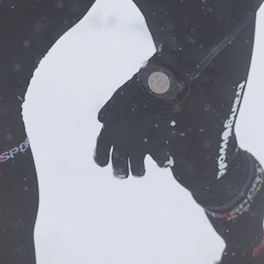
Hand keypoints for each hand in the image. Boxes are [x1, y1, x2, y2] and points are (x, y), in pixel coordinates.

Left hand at [94, 63, 187, 178]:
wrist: (151, 91)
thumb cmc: (132, 92)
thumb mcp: (113, 100)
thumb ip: (106, 112)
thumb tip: (101, 120)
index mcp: (108, 134)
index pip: (100, 156)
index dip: (101, 160)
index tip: (104, 162)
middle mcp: (122, 145)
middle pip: (119, 169)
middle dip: (121, 172)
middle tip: (124, 172)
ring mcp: (140, 148)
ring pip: (138, 171)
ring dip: (139, 171)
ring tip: (140, 170)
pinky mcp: (157, 146)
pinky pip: (161, 162)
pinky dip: (163, 162)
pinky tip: (163, 159)